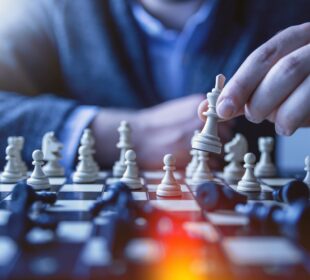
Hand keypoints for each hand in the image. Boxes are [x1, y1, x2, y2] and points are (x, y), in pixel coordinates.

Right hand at [91, 94, 225, 169]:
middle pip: (227, 133)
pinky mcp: (192, 155)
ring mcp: (198, 137)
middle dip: (220, 141)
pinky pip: (212, 163)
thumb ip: (197, 113)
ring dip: (216, 155)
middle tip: (208, 147)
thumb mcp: (178, 109)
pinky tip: (196, 162)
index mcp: (199, 105)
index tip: (215, 134)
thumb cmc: (156, 124)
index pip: (226, 118)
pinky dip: (209, 166)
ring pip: (221, 149)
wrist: (138, 137)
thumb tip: (214, 122)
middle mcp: (202, 119)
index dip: (222, 128)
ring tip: (201, 156)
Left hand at [206, 23, 309, 135]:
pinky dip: (299, 120)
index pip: (262, 58)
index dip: (240, 85)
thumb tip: (204, 109)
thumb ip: (238, 96)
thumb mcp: (265, 86)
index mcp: (292, 40)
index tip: (223, 110)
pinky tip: (292, 124)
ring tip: (278, 123)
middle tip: (254, 116)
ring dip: (282, 114)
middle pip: (285, 70)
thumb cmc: (293, 88)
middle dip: (261, 101)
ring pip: (305, 89)